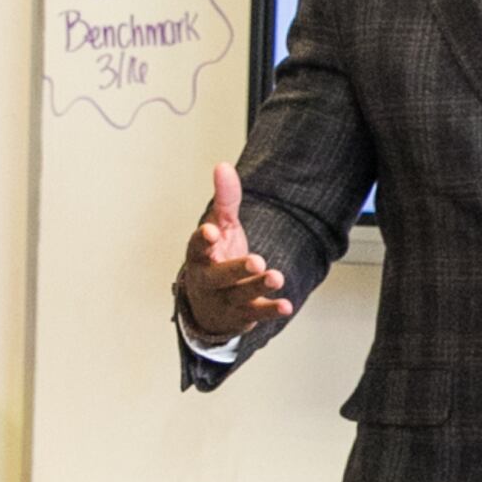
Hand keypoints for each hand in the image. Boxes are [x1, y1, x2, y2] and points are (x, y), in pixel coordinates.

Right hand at [177, 164, 292, 342]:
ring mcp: (224, 299)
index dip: (203, 241)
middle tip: (256, 260)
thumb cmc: (216, 258)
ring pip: (239, 295)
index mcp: (199, 257)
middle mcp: (208, 280)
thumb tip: (223, 166)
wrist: (209, 306)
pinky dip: (270, 310)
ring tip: (276, 277)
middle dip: (236, 269)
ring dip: (257, 286)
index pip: (196, 248)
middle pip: (218, 276)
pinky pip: (255, 312)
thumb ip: (225, 199)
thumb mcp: (220, 227)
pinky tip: (286, 305)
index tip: (211, 232)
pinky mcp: (241, 314)